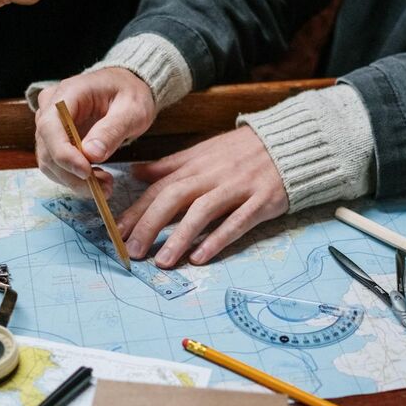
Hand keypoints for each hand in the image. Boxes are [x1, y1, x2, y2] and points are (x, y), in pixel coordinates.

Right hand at [35, 68, 155, 190]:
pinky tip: (96, 178)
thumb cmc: (130, 93)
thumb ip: (112, 130)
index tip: (86, 172)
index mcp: (68, 93)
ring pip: (49, 161)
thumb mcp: (131, 110)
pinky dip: (74, 177)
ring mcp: (50, 124)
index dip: (63, 154)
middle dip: (73, 174)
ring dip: (74, 180)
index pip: (50, 126)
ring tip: (105, 184)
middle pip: (47, 148)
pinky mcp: (55, 139)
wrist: (127, 88)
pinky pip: (56, 164)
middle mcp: (51, 108)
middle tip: (104, 187)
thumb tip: (91, 154)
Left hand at [115, 127, 288, 267]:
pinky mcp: (261, 201)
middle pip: (174, 198)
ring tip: (163, 262)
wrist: (289, 143)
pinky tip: (200, 256)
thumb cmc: (242, 151)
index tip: (116, 232)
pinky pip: (237, 221)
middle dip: (150, 225)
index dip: (137, 210)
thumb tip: (136, 173)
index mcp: (195, 164)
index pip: (159, 187)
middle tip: (133, 252)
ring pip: (203, 211)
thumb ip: (170, 165)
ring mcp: (237, 188)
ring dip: (180, 237)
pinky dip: (218, 239)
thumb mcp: (203, 151)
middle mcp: (212, 175)